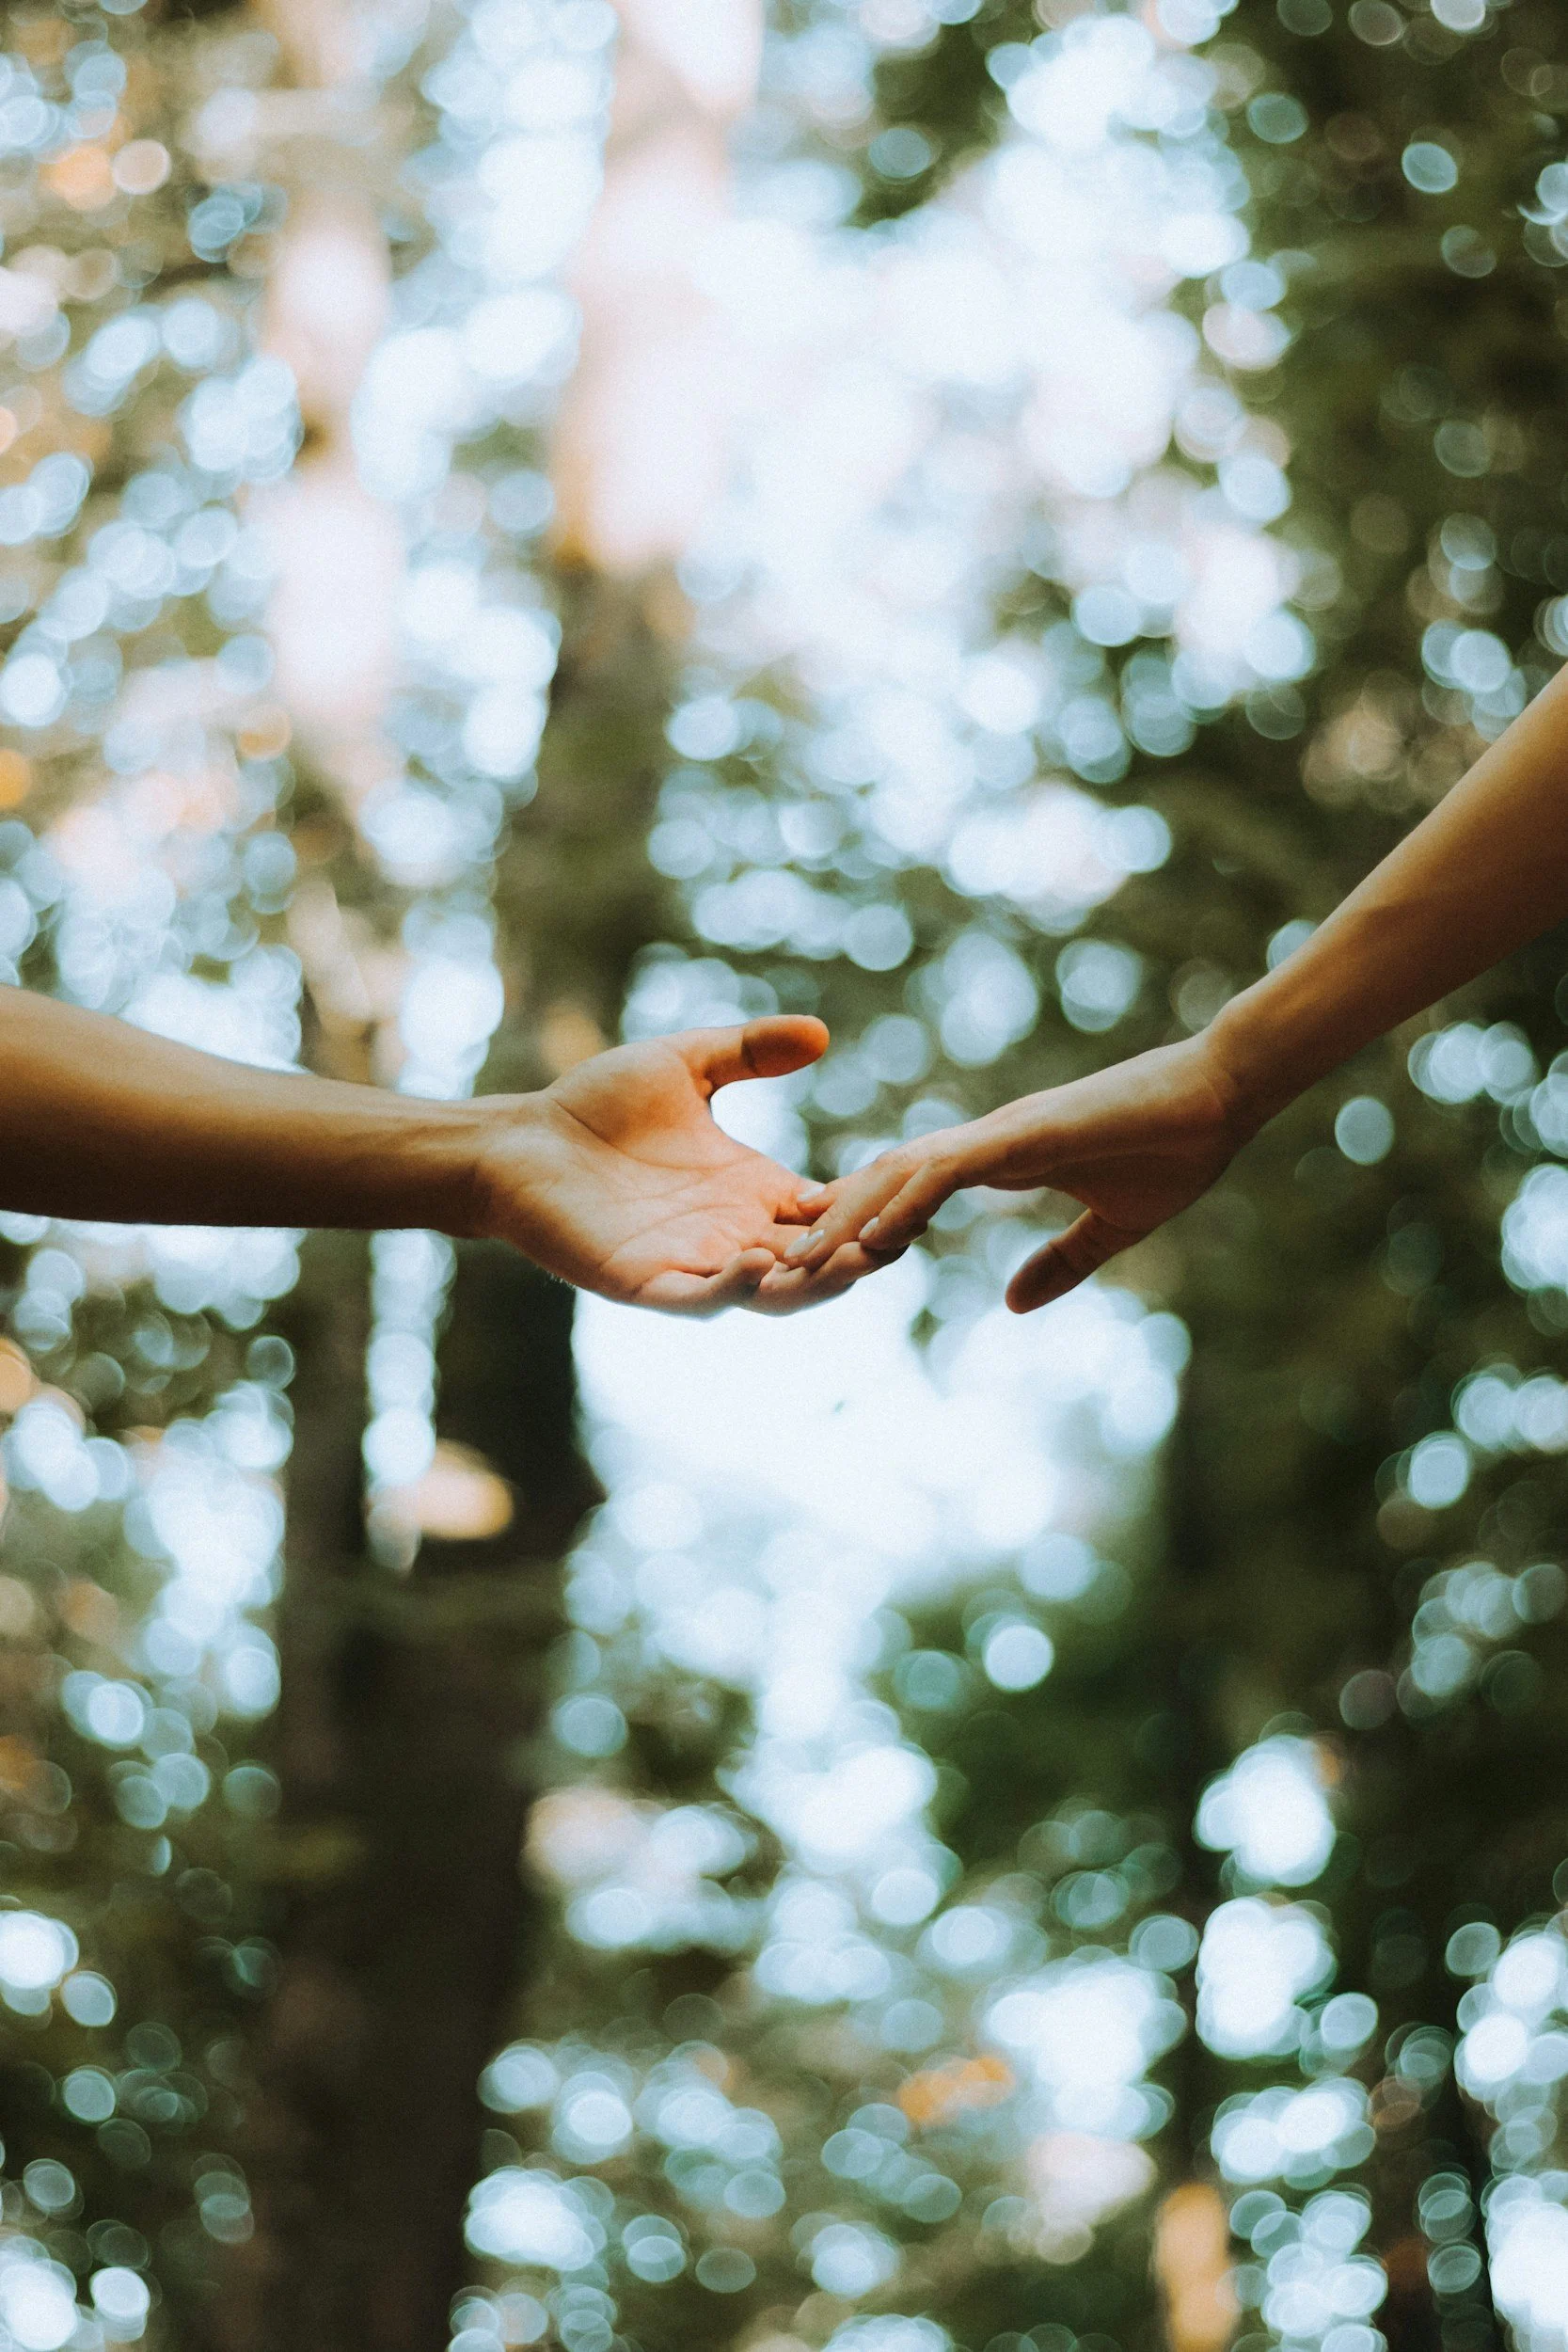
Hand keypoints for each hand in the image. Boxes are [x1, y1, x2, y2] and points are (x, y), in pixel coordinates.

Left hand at [469, 1016, 875, 1315]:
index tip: (918, 1191)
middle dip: (861, 1255)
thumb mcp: (687, 1065)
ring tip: (851, 1260)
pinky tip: (755, 1262)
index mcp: (752, 1192)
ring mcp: (693, 1265)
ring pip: (773, 1293)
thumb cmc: (595, 1105)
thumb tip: (821, 1032)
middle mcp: (733, 1235)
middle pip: (817, 1262)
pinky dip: (733, 1290)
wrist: (519, 1140)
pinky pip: (702, 1299)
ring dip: (814, 1284)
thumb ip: (751, 1051)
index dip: (872, 1209)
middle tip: (903, 1237)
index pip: (830, 1213)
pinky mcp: (646, 1283)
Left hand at [784, 1035, 1248, 1311]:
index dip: (861, 1221)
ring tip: (797, 1259)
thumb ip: (1063, 1261)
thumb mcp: (1115, 1225)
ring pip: (901, 1174)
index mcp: (999, 1159)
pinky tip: (874, 1238)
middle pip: (886, 1181)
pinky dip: (908, 1202)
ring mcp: (1001, 1135)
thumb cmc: (1176, 1148)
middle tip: (773, 1264)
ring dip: (848, 1218)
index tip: (818, 1259)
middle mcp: (985, 1142)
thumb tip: (1015, 1304)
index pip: (910, 1189)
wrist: (1224, 1093)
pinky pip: (950, 1171)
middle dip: (830, 1223)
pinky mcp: (1025, 1136)